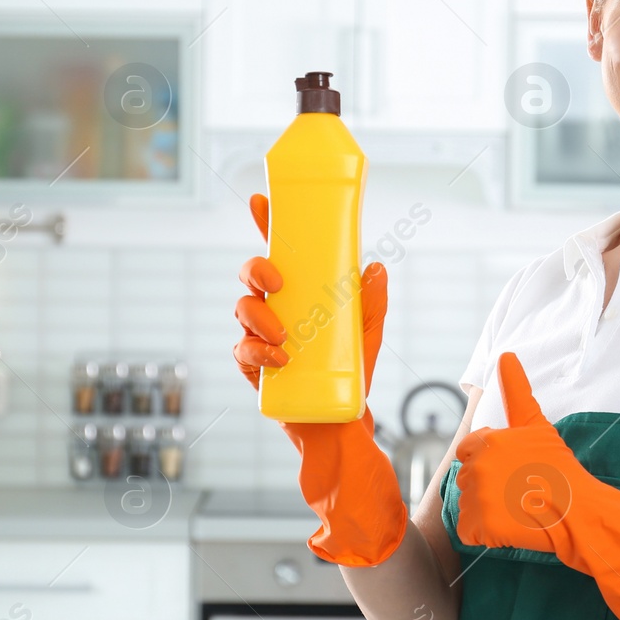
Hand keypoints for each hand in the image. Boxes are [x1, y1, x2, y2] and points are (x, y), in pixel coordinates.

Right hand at [233, 192, 387, 407]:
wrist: (336, 418)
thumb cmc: (349, 369)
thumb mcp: (368, 332)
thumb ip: (373, 302)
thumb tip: (376, 268)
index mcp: (299, 291)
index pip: (279, 251)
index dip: (266, 224)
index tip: (260, 201)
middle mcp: (275, 306)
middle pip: (251, 274)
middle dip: (257, 270)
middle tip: (277, 282)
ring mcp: (259, 334)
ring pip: (243, 309)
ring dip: (260, 317)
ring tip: (286, 336)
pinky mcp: (252, 363)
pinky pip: (243, 350)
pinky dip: (258, 352)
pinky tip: (280, 359)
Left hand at [453, 351, 592, 554]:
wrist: (579, 512)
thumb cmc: (561, 469)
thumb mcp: (537, 426)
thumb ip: (516, 391)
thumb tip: (505, 354)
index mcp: (486, 441)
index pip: (467, 450)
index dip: (489, 462)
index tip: (513, 472)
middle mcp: (476, 467)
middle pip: (467, 478)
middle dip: (487, 486)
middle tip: (520, 492)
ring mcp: (477, 498)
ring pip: (467, 505)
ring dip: (485, 511)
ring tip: (517, 509)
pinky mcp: (479, 526)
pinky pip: (467, 531)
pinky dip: (484, 534)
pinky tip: (508, 528)